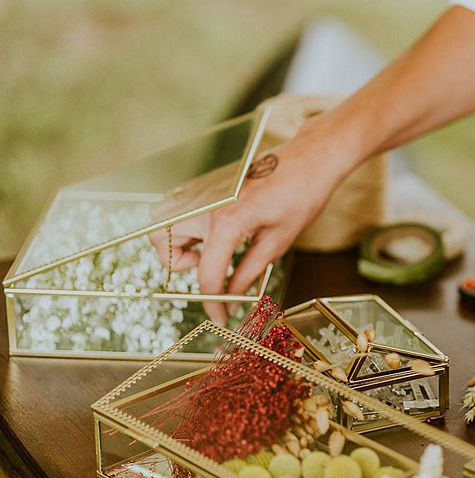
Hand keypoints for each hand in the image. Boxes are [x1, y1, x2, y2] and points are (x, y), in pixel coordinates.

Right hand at [150, 115, 355, 323]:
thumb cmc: (300, 196)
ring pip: (164, 223)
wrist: (309, 160)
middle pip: (161, 242)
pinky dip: (188, 227)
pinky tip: (218, 233)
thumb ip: (248, 273)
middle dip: (179, 263)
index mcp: (226, 222)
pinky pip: (180, 210)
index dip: (213, 304)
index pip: (207, 276)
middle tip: (210, 268)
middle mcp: (205, 204)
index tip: (220, 317)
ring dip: (179, 244)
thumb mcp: (277, 242)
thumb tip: (231, 298)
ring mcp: (201, 190)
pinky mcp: (205, 185)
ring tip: (213, 250)